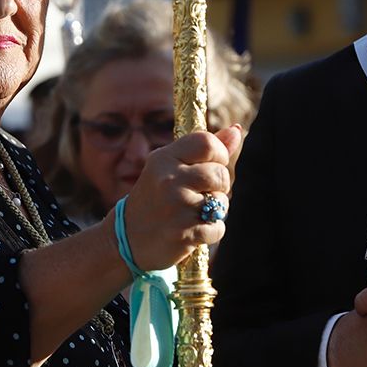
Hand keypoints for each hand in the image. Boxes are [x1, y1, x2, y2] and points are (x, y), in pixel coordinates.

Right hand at [123, 125, 242, 270]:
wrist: (129, 237)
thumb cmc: (158, 196)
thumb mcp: (172, 166)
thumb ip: (205, 148)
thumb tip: (236, 129)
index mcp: (164, 158)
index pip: (207, 143)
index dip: (219, 154)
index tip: (213, 164)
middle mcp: (168, 180)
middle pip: (220, 174)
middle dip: (219, 185)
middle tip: (202, 192)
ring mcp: (176, 207)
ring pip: (222, 202)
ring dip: (217, 210)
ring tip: (194, 212)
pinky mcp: (183, 233)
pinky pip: (218, 227)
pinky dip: (211, 231)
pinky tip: (193, 230)